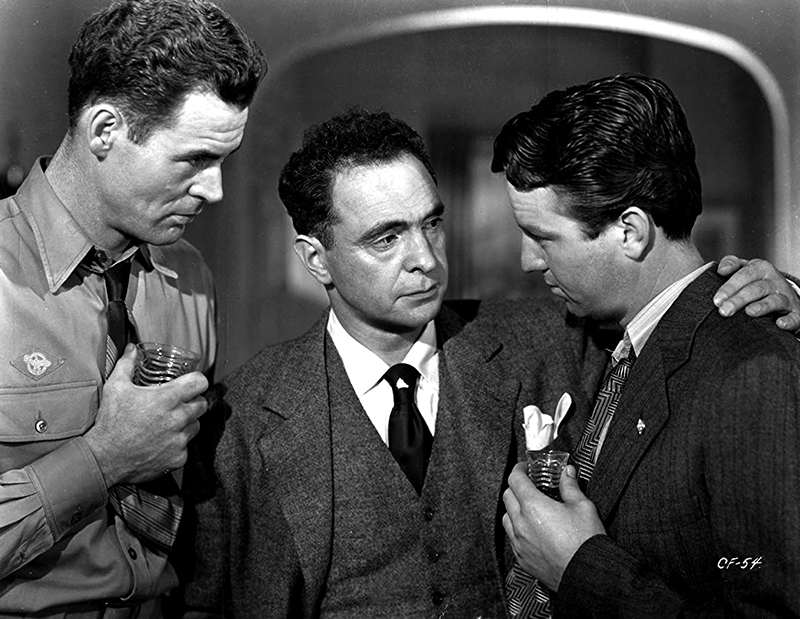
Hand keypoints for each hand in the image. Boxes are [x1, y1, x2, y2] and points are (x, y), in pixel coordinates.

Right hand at [85, 344, 208, 486]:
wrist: (104, 458)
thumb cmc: (110, 422)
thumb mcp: (115, 387)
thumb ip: (126, 364)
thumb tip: (132, 349)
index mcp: (167, 398)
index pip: (200, 383)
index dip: (197, 381)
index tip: (191, 383)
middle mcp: (178, 418)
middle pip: (202, 404)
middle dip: (193, 402)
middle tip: (178, 403)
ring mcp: (180, 440)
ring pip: (196, 425)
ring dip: (187, 423)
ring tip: (168, 423)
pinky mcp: (178, 458)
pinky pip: (186, 447)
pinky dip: (177, 444)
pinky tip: (162, 442)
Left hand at [502, 463, 604, 590]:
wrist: (588, 574)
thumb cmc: (586, 542)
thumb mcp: (583, 506)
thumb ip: (570, 486)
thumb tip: (567, 473)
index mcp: (533, 507)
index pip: (515, 480)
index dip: (519, 469)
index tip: (524, 468)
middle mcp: (521, 524)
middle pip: (507, 497)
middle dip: (516, 487)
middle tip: (529, 485)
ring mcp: (520, 543)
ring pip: (506, 518)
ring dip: (513, 509)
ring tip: (528, 508)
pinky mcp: (522, 559)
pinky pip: (512, 538)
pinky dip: (516, 529)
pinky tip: (530, 530)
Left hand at [715, 256, 799, 331]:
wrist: (783, 292)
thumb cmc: (755, 281)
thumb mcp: (744, 268)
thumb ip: (731, 264)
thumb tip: (721, 270)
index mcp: (761, 269)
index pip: (744, 275)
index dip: (730, 287)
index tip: (716, 300)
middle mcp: (774, 281)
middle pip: (756, 289)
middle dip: (739, 300)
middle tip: (724, 311)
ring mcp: (786, 297)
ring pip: (774, 300)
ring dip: (762, 306)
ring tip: (748, 312)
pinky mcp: (795, 313)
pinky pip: (794, 317)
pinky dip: (789, 321)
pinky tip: (779, 324)